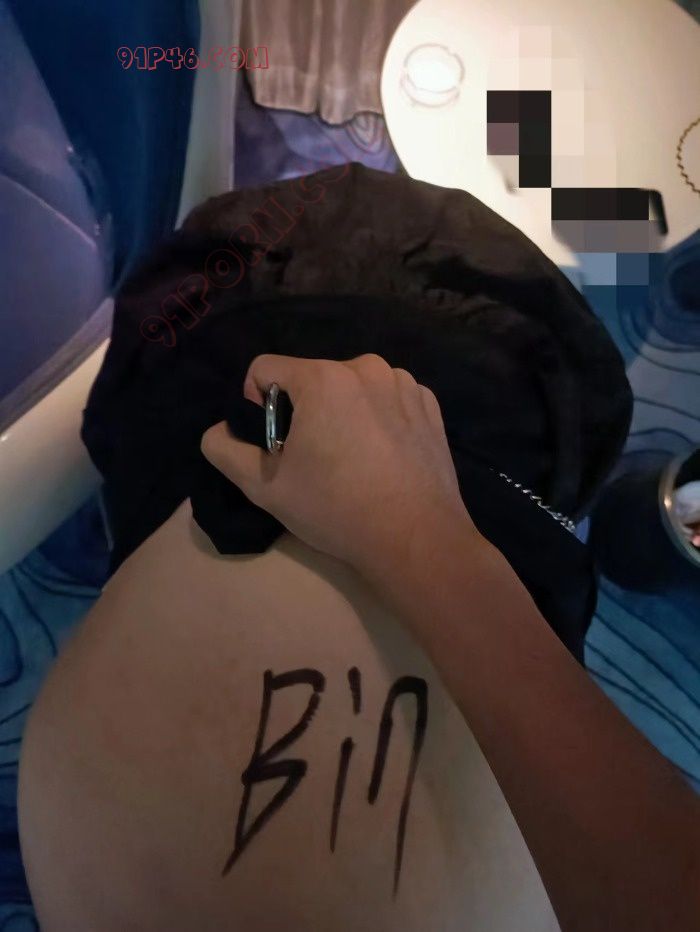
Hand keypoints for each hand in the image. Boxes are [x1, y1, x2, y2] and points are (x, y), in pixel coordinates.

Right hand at [201, 354, 476, 575]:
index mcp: (322, 377)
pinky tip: (383, 458)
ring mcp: (404, 383)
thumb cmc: (336, 509)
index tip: (273, 444)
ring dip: (341, 413)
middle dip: (302, 411)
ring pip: (351, 387)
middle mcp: (365, 367)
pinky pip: (387, 399)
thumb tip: (220, 431)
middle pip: (311, 378)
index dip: (255, 405)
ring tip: (351, 461)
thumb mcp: (264, 487)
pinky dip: (378, 419)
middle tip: (314, 460)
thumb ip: (225, 450)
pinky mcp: (429, 404)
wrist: (416, 538)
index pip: (264, 369)